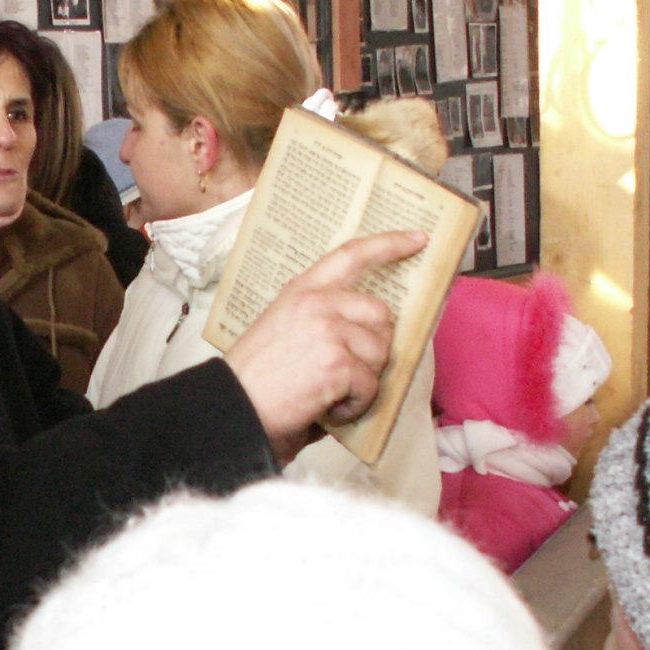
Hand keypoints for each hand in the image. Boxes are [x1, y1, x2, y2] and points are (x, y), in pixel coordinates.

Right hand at [221, 229, 425, 461]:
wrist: (232, 411)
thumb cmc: (254, 382)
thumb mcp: (281, 331)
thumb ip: (321, 322)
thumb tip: (365, 336)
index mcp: (301, 292)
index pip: (351, 255)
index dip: (389, 244)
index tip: (417, 239)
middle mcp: (317, 304)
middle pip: (381, 314)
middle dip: (375, 347)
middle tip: (350, 371)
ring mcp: (329, 331)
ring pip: (380, 353)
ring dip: (364, 381)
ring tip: (332, 394)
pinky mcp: (339, 363)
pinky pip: (371, 385)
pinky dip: (355, 406)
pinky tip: (328, 409)